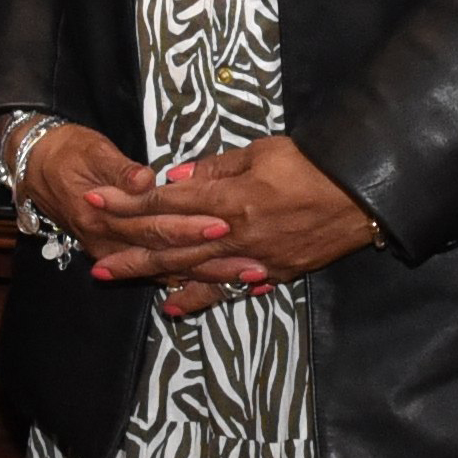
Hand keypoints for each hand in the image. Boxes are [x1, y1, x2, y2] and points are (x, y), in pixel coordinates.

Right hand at [21, 123, 237, 304]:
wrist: (38, 169)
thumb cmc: (69, 153)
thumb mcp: (91, 152)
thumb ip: (119, 168)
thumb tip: (143, 179)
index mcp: (107, 216)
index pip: (156, 224)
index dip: (190, 225)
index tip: (225, 223)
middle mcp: (112, 242)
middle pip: (170, 255)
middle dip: (213, 261)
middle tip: (253, 262)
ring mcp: (116, 254)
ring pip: (170, 270)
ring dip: (211, 277)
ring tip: (251, 278)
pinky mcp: (122, 256)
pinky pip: (161, 274)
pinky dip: (193, 283)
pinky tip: (224, 286)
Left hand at [90, 135, 377, 315]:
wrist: (363, 197)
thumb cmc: (314, 165)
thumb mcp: (264, 152)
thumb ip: (218, 167)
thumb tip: (178, 177)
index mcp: (230, 200)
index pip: (166, 201)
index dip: (127, 202)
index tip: (95, 201)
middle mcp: (234, 236)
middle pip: (169, 242)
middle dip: (128, 248)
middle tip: (94, 258)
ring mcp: (252, 260)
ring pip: (190, 270)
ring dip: (150, 275)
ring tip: (116, 278)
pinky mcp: (272, 275)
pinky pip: (227, 289)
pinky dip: (199, 298)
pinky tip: (174, 306)